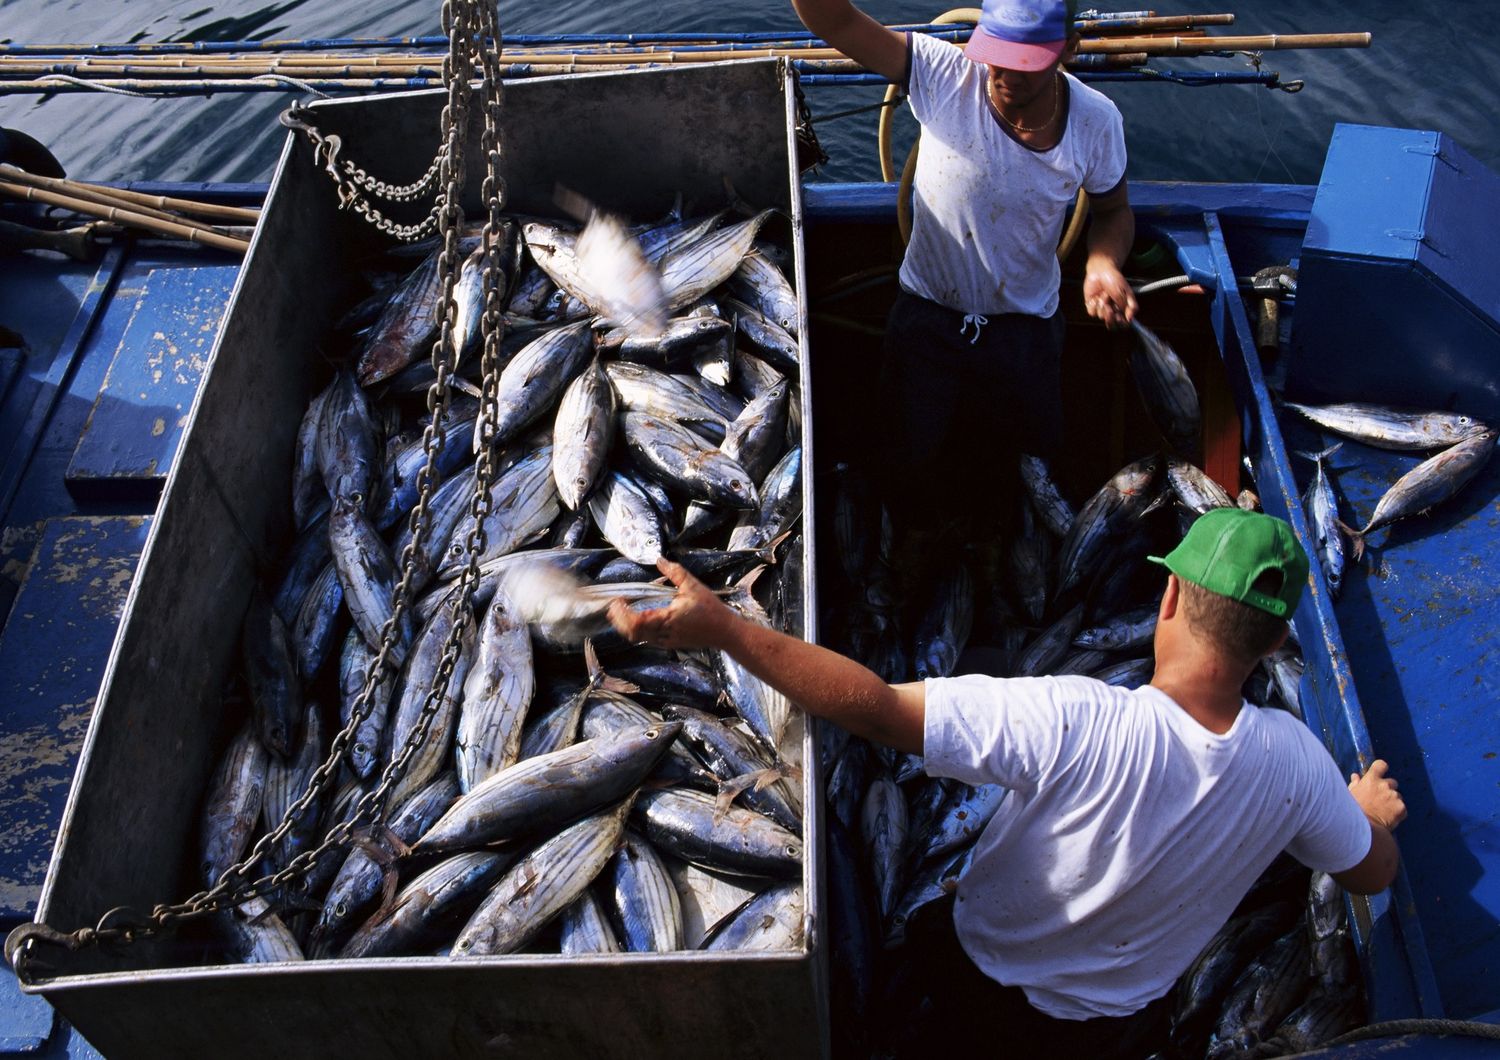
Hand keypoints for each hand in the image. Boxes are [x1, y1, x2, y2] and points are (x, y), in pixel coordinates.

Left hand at [606, 556, 735, 650]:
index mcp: (668, 620)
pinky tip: (637, 617)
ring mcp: (666, 641)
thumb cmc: (710, 609)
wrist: (724, 632)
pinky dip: (637, 629)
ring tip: (621, 611)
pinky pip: (647, 639)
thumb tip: (659, 559)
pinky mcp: (669, 644)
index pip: (636, 623)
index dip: (622, 614)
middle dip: (619, 621)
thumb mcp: (693, 586)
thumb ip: (675, 572)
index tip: (618, 601)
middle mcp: (664, 634)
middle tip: (614, 606)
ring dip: (626, 626)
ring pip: (638, 638)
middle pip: (632, 633)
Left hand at [1083, 261, 1136, 329]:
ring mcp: (1101, 309)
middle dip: (1110, 318)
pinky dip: (1094, 305)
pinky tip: (1096, 296)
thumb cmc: (1115, 280)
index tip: (1120, 317)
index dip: (1121, 323)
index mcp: (1122, 308)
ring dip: (1103, 305)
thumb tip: (1130, 319)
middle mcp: (1112, 310)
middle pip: (1111, 324)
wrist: (1101, 271)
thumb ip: (1131, 306)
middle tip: (1110, 308)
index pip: (1123, 324)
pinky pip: (1092, 313)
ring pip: (1102, 316)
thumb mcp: (1127, 292)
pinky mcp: (1092, 306)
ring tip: (1105, 294)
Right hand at [1349, 759, 1405, 830]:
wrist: (1363, 828)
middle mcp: (1385, 785)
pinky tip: (1389, 818)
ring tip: (1383, 812)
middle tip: (1380, 800)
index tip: (1380, 773)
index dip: (1381, 769)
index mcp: (1371, 779)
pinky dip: (1398, 813)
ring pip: (1398, 796)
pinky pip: (1402, 808)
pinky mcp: (1402, 808)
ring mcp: (1394, 796)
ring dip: (1393, 802)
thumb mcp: (1350, 794)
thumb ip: (1355, 784)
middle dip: (1388, 790)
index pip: (1381, 765)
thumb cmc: (1352, 811)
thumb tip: (1355, 776)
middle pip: (1392, 782)